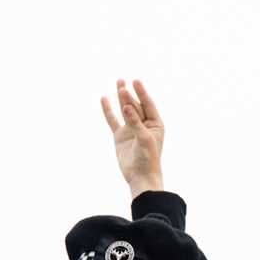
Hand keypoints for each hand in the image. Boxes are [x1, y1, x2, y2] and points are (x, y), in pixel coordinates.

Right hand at [100, 78, 164, 198]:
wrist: (140, 177)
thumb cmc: (148, 159)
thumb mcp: (144, 138)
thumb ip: (135, 122)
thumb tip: (126, 106)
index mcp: (155, 124)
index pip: (147, 104)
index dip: (141, 93)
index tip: (135, 81)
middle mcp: (143, 125)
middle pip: (135, 106)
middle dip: (129, 95)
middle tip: (122, 83)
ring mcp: (130, 130)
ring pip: (125, 111)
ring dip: (121, 98)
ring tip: (118, 83)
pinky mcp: (120, 137)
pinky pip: (113, 121)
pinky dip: (108, 111)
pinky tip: (104, 99)